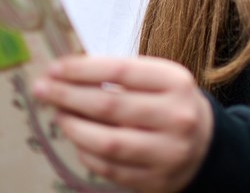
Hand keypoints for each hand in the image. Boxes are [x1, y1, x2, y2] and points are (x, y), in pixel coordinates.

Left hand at [32, 55, 213, 192]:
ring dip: (74, 127)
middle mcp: (176, 117)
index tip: (55, 68)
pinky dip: (87, 153)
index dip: (82, 69)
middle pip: (110, 105)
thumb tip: (67, 74)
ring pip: (107, 141)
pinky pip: (110, 168)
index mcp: (176, 83)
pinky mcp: (156, 181)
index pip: (120, 71)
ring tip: (58, 115)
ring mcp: (167, 152)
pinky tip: (77, 139)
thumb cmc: (171, 105)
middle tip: (42, 89)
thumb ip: (121, 76)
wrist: (207, 145)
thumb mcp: (159, 81)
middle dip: (68, 95)